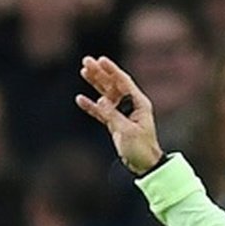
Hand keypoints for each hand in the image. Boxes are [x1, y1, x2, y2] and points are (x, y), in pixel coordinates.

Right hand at [76, 55, 163, 173]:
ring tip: (83, 71)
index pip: (124, 82)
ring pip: (106, 94)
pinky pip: (101, 111)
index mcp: (139, 103)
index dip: (112, 70)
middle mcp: (131, 105)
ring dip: (95, 84)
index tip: (101, 60)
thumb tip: (100, 101)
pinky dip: (91, 106)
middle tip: (86, 61)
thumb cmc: (141, 148)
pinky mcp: (114, 123)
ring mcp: (122, 113)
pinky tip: (80, 99)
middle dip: (100, 73)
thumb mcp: (127, 131)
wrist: (144, 165)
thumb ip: (113, 115)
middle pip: (113, 85)